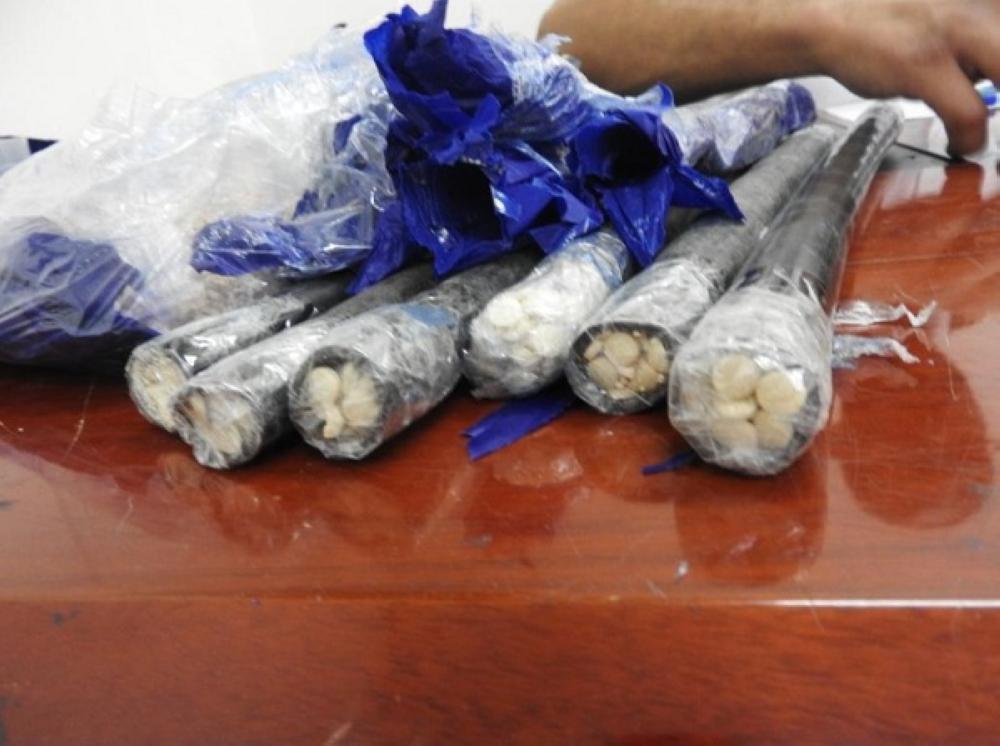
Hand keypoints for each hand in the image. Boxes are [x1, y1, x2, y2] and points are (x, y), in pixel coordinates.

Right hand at [809, 0, 999, 153]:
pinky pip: (970, 113)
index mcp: (990, 6)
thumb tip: (997, 83)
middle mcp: (983, 8)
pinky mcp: (924, 64)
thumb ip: (985, 48)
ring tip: (979, 134)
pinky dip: (970, 137)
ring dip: (999, 120)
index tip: (999, 92)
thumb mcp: (957, 21)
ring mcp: (956, 32)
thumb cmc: (892, 25)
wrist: (832, 19)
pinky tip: (962, 143)